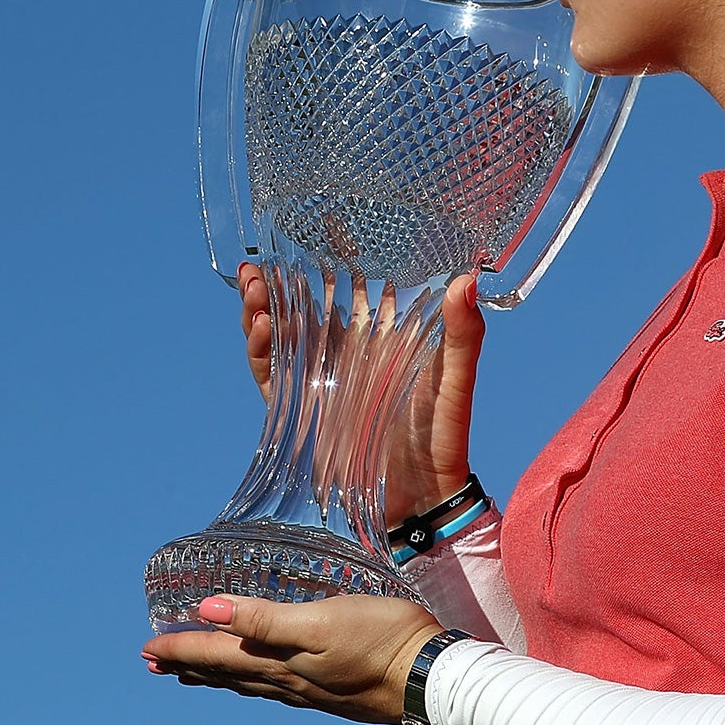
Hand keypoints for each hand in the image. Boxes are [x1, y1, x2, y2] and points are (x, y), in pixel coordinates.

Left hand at [142, 594, 441, 724]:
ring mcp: (310, 689)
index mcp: (278, 663)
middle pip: (226, 673)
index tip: (147, 648)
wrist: (429, 676)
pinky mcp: (332, 688)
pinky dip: (253, 678)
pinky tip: (266, 676)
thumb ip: (264, 618)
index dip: (180, 648)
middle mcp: (287, 681)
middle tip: (156, 663)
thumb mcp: (319, 621)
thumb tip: (207, 610)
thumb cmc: (380, 640)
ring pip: (249, 682)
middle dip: (189, 664)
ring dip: (217, 674)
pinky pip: (275, 686)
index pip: (216, 655)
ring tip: (194, 674)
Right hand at [234, 265, 487, 524]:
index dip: (334, 259)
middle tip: (267, 258)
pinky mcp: (299, 409)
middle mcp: (345, 353)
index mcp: (381, 337)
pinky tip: (262, 325)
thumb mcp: (456, 380)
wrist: (421, 498)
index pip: (352, 288)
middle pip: (303, 305)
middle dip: (282, 279)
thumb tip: (468, 280)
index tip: (320, 226)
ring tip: (255, 284)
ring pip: (279, 334)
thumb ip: (463, 334)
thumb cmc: (444, 435)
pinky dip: (259, 348)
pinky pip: (269, 373)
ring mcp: (318, 380)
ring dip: (262, 307)